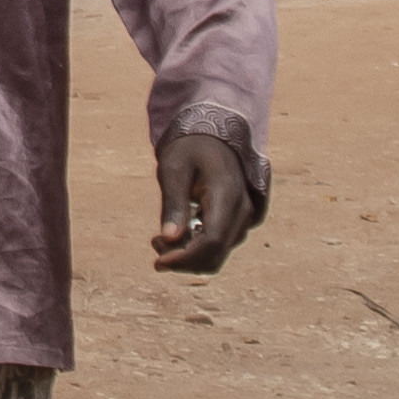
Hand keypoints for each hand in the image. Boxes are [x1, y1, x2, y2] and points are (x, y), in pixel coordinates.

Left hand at [152, 124, 266, 274]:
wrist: (211, 136)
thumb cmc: (189, 148)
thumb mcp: (173, 169)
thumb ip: (173, 203)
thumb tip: (168, 238)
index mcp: (226, 195)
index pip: (212, 241)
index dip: (185, 258)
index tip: (158, 262)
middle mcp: (242, 210)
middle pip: (215, 255)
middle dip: (182, 260)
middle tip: (155, 243)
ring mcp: (244, 217)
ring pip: (217, 255)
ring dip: (187, 256)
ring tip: (160, 238)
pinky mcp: (238, 222)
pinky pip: (220, 247)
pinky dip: (197, 249)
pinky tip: (177, 234)